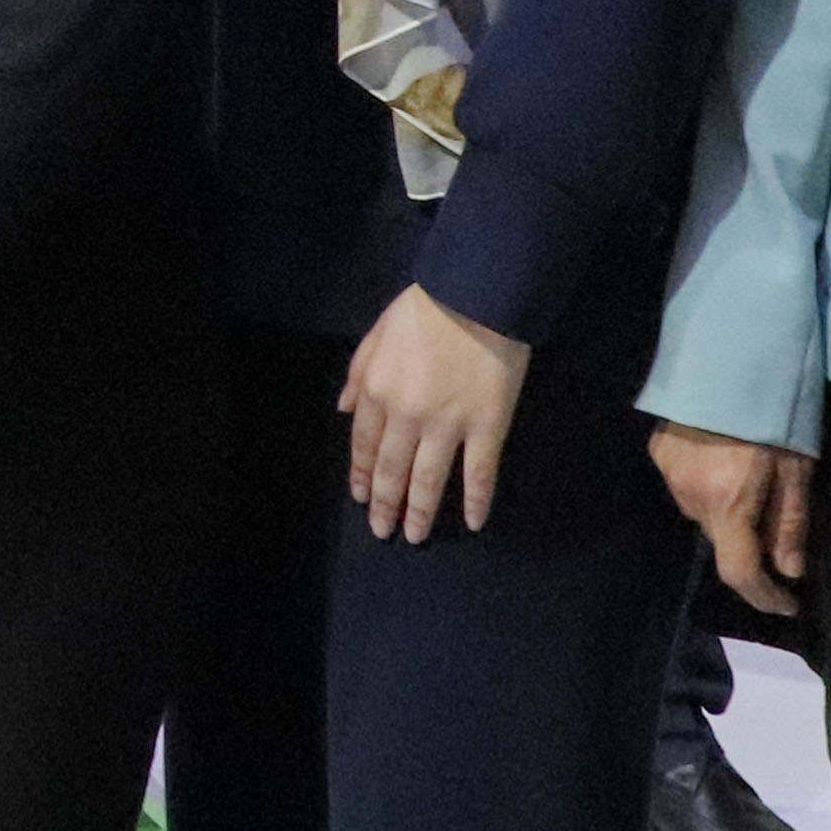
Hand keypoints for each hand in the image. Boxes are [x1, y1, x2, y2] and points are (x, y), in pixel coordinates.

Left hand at [342, 282, 531, 540]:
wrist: (476, 294)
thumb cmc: (425, 308)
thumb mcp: (375, 334)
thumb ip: (358, 373)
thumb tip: (343, 408)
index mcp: (376, 391)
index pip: (363, 444)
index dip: (361, 474)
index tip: (360, 498)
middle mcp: (406, 416)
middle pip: (391, 469)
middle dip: (385, 504)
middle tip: (384, 531)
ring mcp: (447, 424)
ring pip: (429, 479)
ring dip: (421, 511)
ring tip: (416, 537)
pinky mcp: (487, 426)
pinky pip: (479, 472)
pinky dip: (476, 500)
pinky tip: (474, 522)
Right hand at [652, 426, 815, 616]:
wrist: (726, 352)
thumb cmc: (774, 408)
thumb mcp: (797, 466)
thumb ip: (791, 522)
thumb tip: (790, 571)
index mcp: (728, 504)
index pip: (740, 573)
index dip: (765, 597)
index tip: (788, 603)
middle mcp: (690, 498)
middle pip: (721, 542)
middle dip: (750, 544)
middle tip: (777, 520)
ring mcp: (669, 475)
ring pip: (704, 514)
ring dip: (727, 512)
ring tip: (750, 480)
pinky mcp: (659, 452)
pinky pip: (687, 486)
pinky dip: (708, 487)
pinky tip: (723, 460)